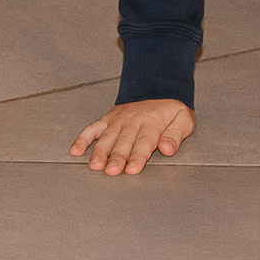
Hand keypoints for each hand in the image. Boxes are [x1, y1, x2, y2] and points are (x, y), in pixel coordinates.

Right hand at [71, 99, 194, 175]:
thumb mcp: (184, 120)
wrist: (158, 88)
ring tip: (95, 165)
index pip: (144, 141)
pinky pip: (93, 128)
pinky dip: (83, 138)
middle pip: (124, 141)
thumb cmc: (171, 111)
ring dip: (100, 151)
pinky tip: (76, 150)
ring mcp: (118, 119)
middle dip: (117, 157)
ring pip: (107, 136)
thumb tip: (168, 149)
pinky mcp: (108, 119)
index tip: (133, 169)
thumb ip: (176, 135)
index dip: (138, 156)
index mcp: (152, 121)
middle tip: (111, 171)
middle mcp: (133, 120)